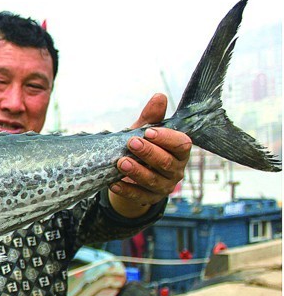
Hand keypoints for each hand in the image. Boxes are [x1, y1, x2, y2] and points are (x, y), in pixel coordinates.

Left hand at [108, 93, 190, 217]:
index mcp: (179, 152)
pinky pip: (139, 196)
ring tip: (121, 162)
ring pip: (153, 180)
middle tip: (131, 143)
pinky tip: (113, 183)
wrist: (133, 175)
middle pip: (166, 163)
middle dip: (148, 152)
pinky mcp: (149, 199)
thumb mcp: (145, 133)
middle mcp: (176, 170)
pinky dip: (126, 190)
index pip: (182, 145)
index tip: (148, 132)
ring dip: (136, 171)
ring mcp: (164, 187)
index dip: (166, 138)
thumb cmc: (142, 148)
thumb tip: (159, 96)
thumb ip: (152, 118)